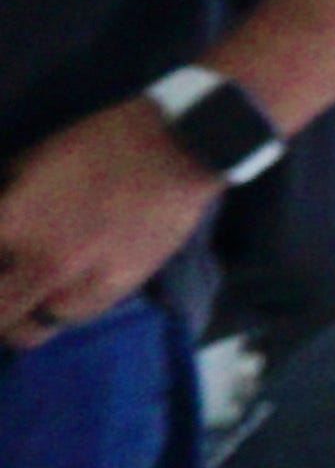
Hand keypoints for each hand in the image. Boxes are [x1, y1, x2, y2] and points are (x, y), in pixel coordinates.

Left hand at [0, 101, 227, 346]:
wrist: (183, 149)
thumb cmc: (105, 139)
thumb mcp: (37, 155)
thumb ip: (10, 194)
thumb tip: (7, 206)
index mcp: (15, 225)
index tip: (1, 254)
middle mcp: (42, 266)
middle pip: (1, 315)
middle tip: (4, 285)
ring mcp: (84, 285)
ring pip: (35, 329)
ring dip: (25, 314)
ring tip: (29, 294)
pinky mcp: (121, 290)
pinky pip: (77, 315)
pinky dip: (63, 308)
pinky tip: (67, 286)